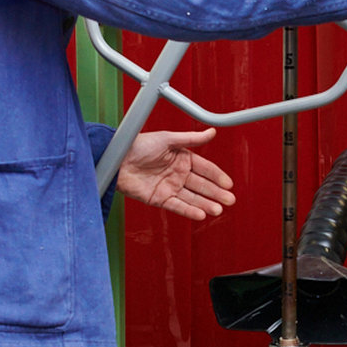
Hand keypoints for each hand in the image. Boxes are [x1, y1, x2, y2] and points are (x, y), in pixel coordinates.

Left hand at [115, 127, 235, 220]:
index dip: (218, 176)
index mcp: (182, 158)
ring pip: (192, 198)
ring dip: (206, 204)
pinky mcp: (159, 199)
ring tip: (218, 210)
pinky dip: (189, 210)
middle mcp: (178, 174)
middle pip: (202, 186)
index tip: (229, 184)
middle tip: (230, 200)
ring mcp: (169, 187)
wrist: (116, 159)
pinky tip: (201, 214)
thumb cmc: (138, 144)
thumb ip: (192, 139)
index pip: (205, 169)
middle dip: (216, 193)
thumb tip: (212, 132)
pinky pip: (177, 206)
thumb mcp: (168, 139)